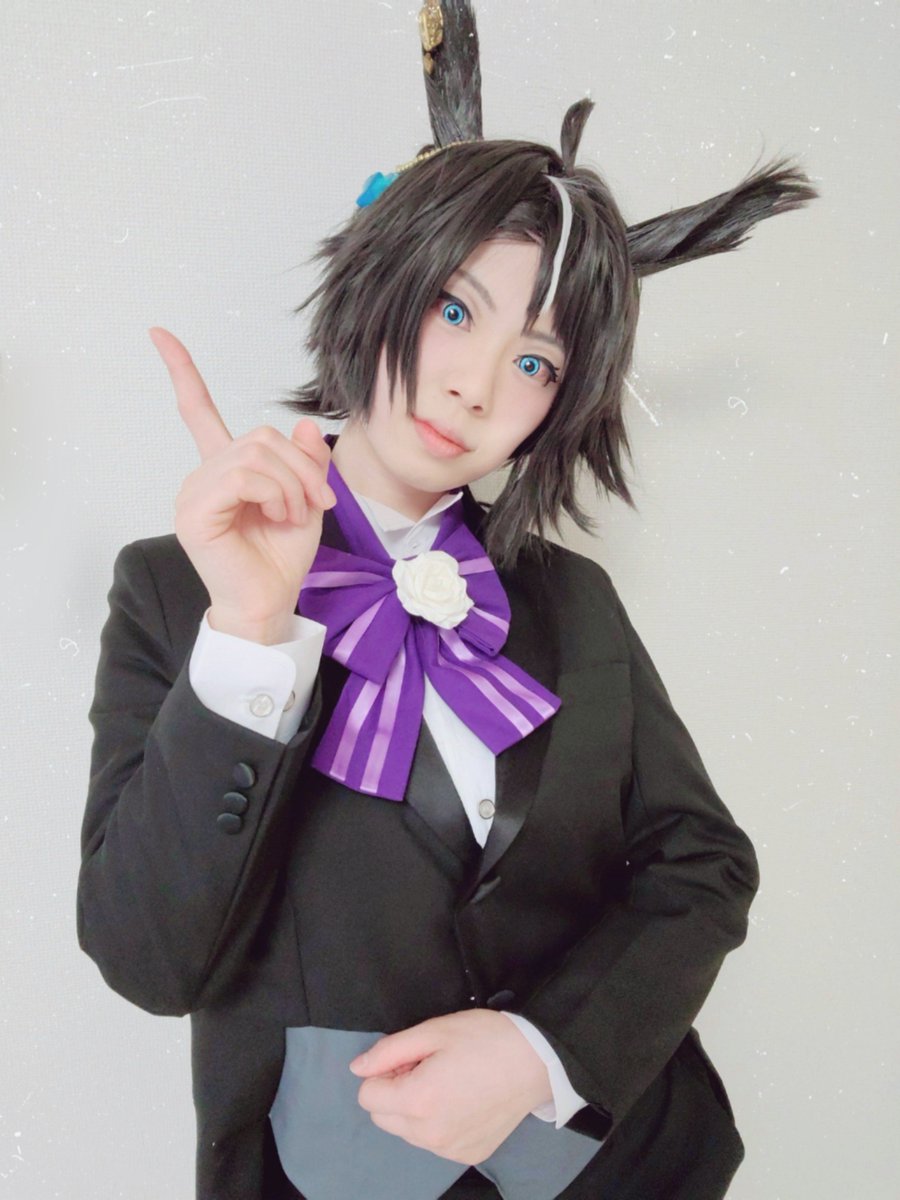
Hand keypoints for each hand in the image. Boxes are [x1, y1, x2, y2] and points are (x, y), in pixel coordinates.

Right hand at [149, 327, 334, 641]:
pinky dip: (275, 493)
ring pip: (255, 454)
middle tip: (316, 502)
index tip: (159, 334)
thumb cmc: (281, 560)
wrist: (269, 604)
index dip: (182, 372)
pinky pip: (243, 477)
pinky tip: (278, 517)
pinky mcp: (194, 511)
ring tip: (295, 515)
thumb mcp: (308, 502)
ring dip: (291, 484)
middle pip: (259, 436)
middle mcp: (203, 476)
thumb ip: (307, 463)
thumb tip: (305, 425)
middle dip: (299, 467)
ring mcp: (194, 493)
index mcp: (225, 471)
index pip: (197, 412)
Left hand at [349, 1010, 551, 1165]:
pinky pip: (433, 1142)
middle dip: (395, 1092)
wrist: (537, 1061)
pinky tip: (462, 1100)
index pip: (367, 1096)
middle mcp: (430, 1135)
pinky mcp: (468, 1156)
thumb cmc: (484, 1038)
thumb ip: (389, 1051)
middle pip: (383, 1118)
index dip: (384, 1072)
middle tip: (428, 1068)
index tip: (410, 1059)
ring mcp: (450, 1150)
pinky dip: (437, 1123)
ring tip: (447, 1082)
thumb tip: (358, 1068)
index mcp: (418, 1101)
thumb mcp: (434, 1030)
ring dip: (414, 1109)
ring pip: (407, 1132)